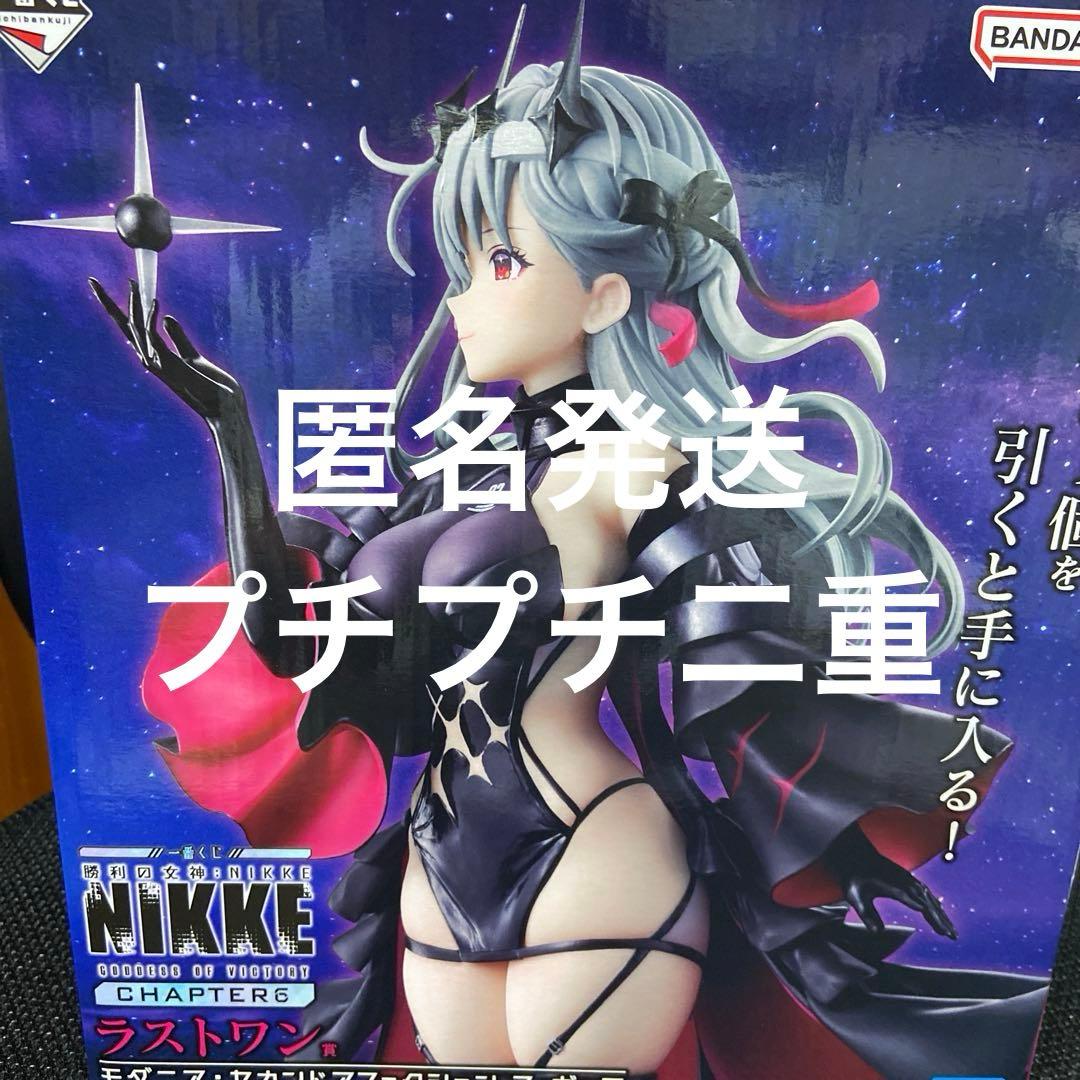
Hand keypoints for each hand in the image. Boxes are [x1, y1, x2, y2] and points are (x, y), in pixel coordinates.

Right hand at [88, 277, 244, 423]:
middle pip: (124, 327)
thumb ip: (178, 339)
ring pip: (137, 329)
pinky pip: (154, 338)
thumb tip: (166, 317)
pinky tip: (155, 302)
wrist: (226, 409)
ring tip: (133, 282)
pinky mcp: (170, 366)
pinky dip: (152, 319)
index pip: (133, 329)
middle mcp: (152, 361)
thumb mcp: (193, 358)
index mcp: (156, 357)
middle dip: (107, 304)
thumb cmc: (212, 388)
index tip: (113, 291)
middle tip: (92, 280)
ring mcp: (159, 364)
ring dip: (134, 305)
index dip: (122, 309)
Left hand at [824, 825, 957, 939]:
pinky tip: (937, 908)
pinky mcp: (905, 876)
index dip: (933, 919)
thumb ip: (867, 915)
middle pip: (929, 902)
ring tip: (949, 928)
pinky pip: (924, 890)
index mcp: (896, 887)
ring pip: (928, 896)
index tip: (944, 933)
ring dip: (939, 912)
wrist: (852, 852)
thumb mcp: (855, 897)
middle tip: (953, 936)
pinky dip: (933, 902)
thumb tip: (877, 933)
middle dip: (941, 919)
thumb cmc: (853, 876)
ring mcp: (906, 878)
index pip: (920, 905)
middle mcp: (905, 881)